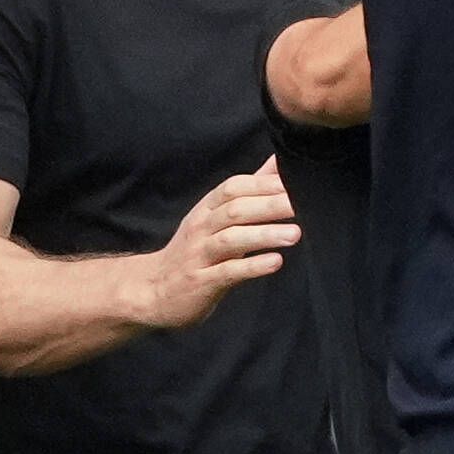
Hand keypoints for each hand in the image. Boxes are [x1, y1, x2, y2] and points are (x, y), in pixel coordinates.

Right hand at [127, 158, 298, 330]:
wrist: (152, 291)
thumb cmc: (197, 249)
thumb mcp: (216, 216)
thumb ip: (249, 191)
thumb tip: (279, 162)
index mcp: (207, 208)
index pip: (233, 187)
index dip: (263, 183)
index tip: (296, 182)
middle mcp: (201, 227)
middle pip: (235, 210)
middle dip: (270, 205)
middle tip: (302, 204)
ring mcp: (199, 255)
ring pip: (231, 239)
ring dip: (264, 235)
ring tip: (294, 234)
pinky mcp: (201, 282)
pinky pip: (227, 272)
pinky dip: (252, 267)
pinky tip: (275, 262)